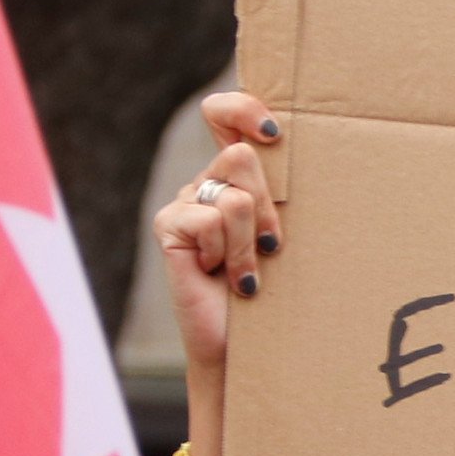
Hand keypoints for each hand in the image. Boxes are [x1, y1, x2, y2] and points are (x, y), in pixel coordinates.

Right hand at [151, 91, 281, 434]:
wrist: (248, 347)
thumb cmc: (278, 289)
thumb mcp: (285, 231)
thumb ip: (281, 188)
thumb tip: (281, 146)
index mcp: (236, 175)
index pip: (225, 113)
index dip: (243, 108)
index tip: (273, 132)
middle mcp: (206, 183)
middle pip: (241, 155)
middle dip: (268, 205)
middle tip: (270, 246)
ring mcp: (184, 204)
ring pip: (234, 196)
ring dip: (251, 240)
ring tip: (249, 271)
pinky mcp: (169, 227)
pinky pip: (210, 220)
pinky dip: (229, 255)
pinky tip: (224, 278)